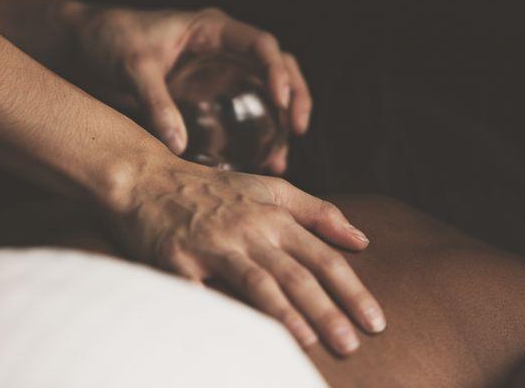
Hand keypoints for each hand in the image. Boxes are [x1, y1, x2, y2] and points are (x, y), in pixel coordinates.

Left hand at [71, 5, 310, 173]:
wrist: (87, 46)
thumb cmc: (109, 41)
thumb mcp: (133, 68)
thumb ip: (156, 104)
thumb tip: (179, 146)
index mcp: (212, 29)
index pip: (260, 45)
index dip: (277, 71)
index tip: (281, 101)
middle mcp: (224, 49)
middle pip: (278, 67)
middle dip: (295, 96)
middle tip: (297, 129)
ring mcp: (221, 72)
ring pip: (267, 92)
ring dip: (281, 121)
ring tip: (280, 157)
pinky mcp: (212, 95)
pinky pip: (246, 111)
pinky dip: (258, 133)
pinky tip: (260, 158)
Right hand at [112, 159, 385, 355]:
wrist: (149, 179)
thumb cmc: (214, 189)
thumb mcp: (270, 188)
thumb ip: (318, 212)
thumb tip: (362, 240)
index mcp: (274, 216)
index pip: (323, 257)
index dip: (352, 290)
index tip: (375, 321)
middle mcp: (249, 230)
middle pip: (297, 274)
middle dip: (328, 311)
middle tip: (353, 345)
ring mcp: (214, 246)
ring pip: (258, 283)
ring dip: (287, 315)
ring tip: (313, 344)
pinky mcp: (179, 262)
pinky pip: (205, 294)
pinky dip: (224, 315)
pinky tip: (243, 338)